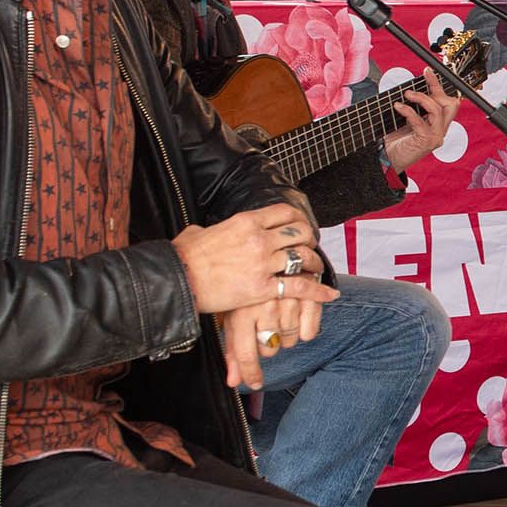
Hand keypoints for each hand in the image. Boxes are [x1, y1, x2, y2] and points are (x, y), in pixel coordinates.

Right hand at [173, 202, 333, 315]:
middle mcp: (259, 239)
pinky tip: (329, 294)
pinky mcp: (263, 288)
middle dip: (309, 239)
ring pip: (303, 257)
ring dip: (315, 263)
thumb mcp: (199, 232)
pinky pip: (299, 287)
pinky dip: (318, 291)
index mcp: (245, 221)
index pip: (284, 212)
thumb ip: (212, 229)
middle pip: (300, 232)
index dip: (298, 219)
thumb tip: (205, 232)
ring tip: (317, 269)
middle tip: (310, 247)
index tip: (301, 226)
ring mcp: (263, 263)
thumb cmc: (184, 257)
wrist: (177, 279)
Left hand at [217, 290, 330, 390]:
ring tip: (278, 315)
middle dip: (265, 343)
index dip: (250, 373)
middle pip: (269, 350)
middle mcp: (265, 305)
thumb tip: (234, 382)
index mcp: (241, 309)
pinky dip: (304, 330)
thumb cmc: (246, 286)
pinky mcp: (309, 296)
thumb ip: (233, 349)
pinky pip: (309, 332)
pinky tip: (295, 315)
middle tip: (262, 326)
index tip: (254, 383)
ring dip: (284, 335)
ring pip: (290, 341)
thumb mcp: (233, 313)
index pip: (245, 352)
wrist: (269, 251)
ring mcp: (289, 300)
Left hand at [380, 85, 456, 173]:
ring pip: (437, 110)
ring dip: (421, 98)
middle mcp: (440, 130)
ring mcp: (435, 137)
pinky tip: (398, 107)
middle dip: (435, 89)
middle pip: (451, 104)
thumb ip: (413, 109)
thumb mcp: (405, 121)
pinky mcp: (426, 142)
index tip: (427, 72)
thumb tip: (409, 90)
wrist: (386, 161)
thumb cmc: (395, 143)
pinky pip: (421, 121)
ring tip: (407, 95)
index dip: (437, 85)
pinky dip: (409, 111)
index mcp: (437, 124)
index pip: (445, 101)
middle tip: (419, 83)